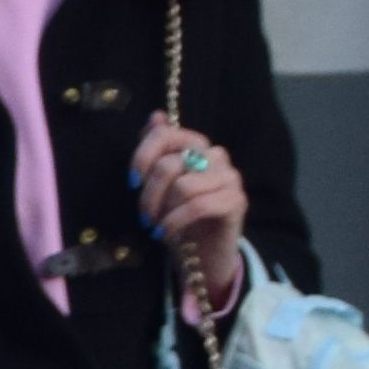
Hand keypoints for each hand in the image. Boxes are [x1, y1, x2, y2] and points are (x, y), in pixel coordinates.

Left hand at [132, 113, 250, 315]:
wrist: (202, 253)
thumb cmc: (178, 216)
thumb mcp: (160, 184)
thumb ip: (156, 150)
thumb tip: (156, 116)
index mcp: (197, 145)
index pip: (165, 134)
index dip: (142, 156)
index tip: (132, 182)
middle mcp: (216, 155)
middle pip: (169, 164)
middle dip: (148, 195)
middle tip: (145, 215)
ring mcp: (230, 177)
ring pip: (182, 186)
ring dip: (162, 211)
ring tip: (157, 225)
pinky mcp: (236, 200)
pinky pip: (197, 206)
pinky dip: (174, 222)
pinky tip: (165, 233)